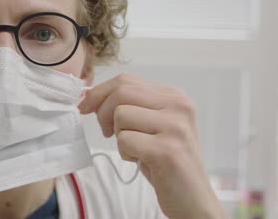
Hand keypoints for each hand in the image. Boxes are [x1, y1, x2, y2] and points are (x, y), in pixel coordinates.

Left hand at [78, 74, 225, 218]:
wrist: (192, 198)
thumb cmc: (165, 161)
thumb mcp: (151, 124)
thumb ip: (131, 105)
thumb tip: (89, 94)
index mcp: (175, 96)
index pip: (126, 80)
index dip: (99, 92)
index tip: (85, 106)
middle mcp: (179, 106)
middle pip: (121, 92)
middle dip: (102, 112)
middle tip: (107, 132)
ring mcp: (175, 127)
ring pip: (121, 115)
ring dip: (119, 136)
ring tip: (135, 149)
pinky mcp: (167, 150)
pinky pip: (125, 140)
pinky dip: (125, 152)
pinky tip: (140, 160)